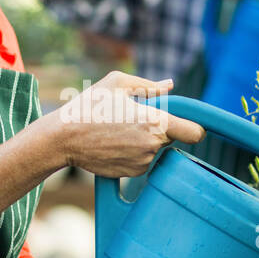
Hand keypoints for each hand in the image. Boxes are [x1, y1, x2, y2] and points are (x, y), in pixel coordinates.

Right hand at [48, 72, 204, 177]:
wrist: (63, 139)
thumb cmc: (89, 106)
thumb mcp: (116, 84)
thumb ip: (149, 85)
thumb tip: (169, 85)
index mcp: (155, 122)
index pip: (195, 133)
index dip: (196, 128)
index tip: (187, 124)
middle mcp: (152, 146)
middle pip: (173, 139)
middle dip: (162, 130)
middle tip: (137, 120)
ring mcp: (142, 163)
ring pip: (157, 150)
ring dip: (146, 141)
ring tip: (119, 130)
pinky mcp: (132, 173)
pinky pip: (143, 161)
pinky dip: (134, 153)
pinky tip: (114, 143)